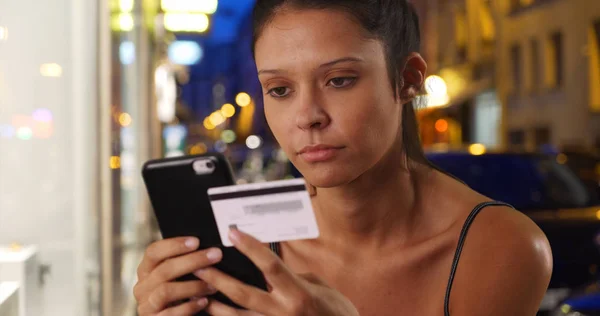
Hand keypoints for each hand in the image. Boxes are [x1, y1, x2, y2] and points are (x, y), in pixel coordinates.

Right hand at [133, 237, 223, 314]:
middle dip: (193, 261)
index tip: (196, 241)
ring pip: (166, 290)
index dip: (174, 245)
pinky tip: (204, 302)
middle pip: (164, 269)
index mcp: (146, 269)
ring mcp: (146, 305)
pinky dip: (189, 306)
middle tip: (215, 255)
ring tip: (213, 285)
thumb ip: (185, 262)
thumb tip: (209, 247)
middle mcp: (142, 286)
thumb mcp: (178, 276)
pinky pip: (171, 313)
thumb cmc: (181, 294)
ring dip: (193, 286)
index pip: (153, 251)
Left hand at [194, 230, 358, 315]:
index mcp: (298, 293)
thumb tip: (272, 271)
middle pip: (243, 293)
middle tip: (199, 265)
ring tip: (199, 294)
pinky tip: (215, 312)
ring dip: (215, 306)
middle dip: (218, 278)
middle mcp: (283, 312)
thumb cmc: (336, 311)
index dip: (250, 248)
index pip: (270, 265)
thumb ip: (293, 278)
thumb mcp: (319, 288)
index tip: (233, 233)